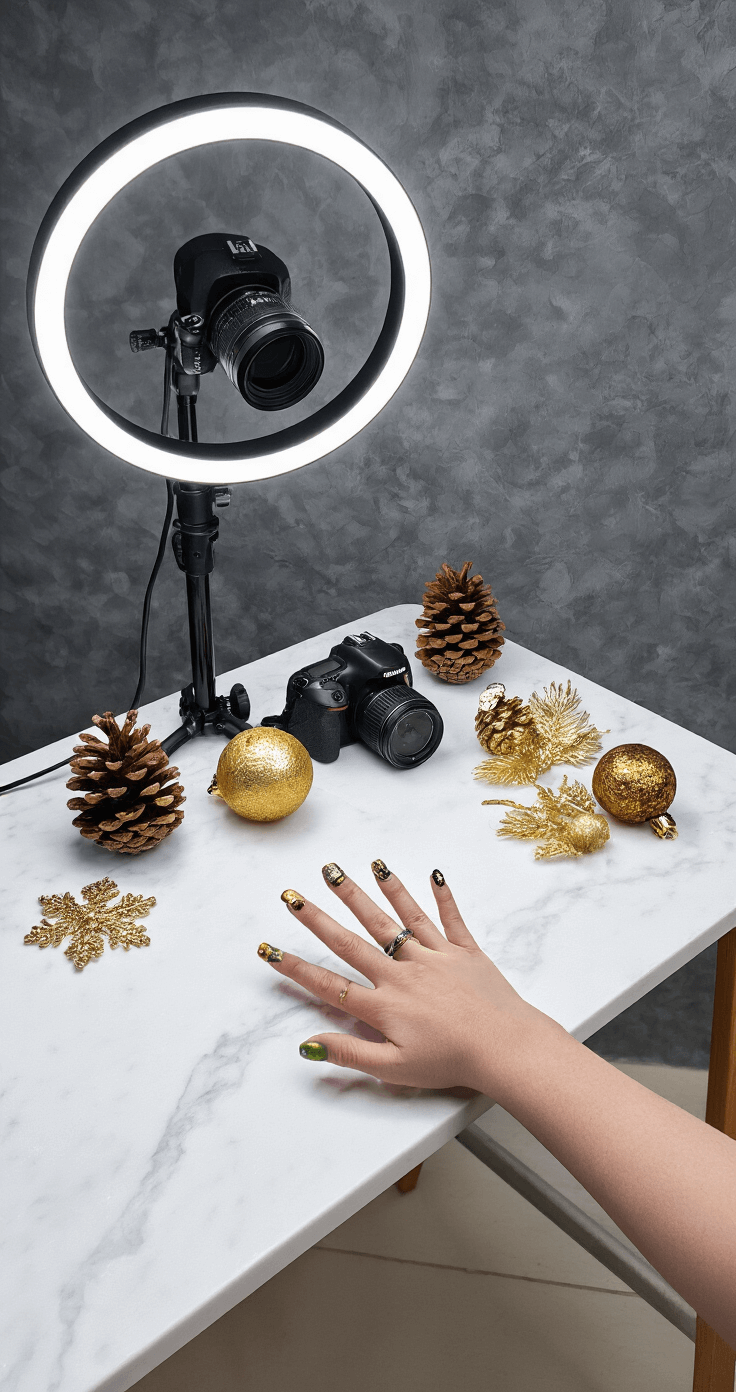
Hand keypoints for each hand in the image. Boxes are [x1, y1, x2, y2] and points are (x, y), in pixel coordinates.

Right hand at [257, 861, 552, 1093]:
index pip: (330, 984)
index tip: (270, 949)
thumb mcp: (394, 1069)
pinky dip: (440, 896)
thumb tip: (308, 1045)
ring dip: (369, 891)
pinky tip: (432, 873)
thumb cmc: (452, 1063)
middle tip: (294, 894)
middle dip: (319, 916)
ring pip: (396, 918)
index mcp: (385, 1004)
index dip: (296, 968)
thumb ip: (351, 1054)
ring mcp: (434, 957)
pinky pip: (449, 918)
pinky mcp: (465, 952)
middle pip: (353, 940)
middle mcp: (403, 973)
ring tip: (345, 868)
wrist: (505, 1047)